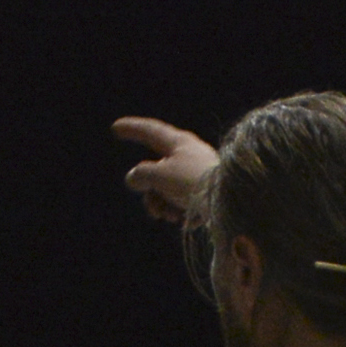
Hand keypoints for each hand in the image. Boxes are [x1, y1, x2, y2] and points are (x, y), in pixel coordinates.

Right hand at [113, 116, 217, 230]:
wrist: (230, 204)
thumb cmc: (193, 183)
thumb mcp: (160, 175)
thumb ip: (141, 174)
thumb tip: (134, 178)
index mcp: (179, 143)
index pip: (150, 130)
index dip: (132, 128)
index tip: (115, 127)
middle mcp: (188, 155)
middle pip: (155, 169)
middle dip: (150, 192)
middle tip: (154, 210)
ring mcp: (196, 174)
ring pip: (166, 187)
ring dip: (161, 204)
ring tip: (168, 215)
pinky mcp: (204, 193)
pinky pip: (181, 200)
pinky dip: (177, 210)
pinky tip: (185, 219)